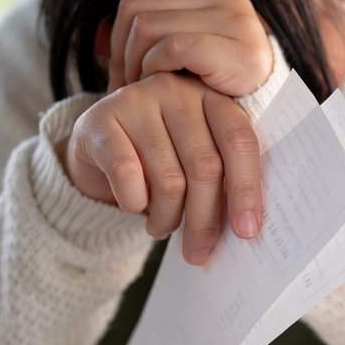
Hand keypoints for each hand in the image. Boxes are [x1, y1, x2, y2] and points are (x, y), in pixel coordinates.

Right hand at [61, 72, 261, 263]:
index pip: (239, 141)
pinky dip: (134, 203)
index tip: (247, 232)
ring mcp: (137, 100)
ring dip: (167, 217)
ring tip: (161, 226)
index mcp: (211, 98)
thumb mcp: (193, 162)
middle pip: (205, 165)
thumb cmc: (157, 161)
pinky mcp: (100, 119)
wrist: (97, 149)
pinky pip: (127, 175)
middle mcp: (176, 91)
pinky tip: (134, 206)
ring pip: (168, 178)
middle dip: (205, 219)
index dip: (246, 189)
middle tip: (198, 252)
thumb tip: (245, 229)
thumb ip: (222, 181)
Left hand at [105, 0, 272, 97]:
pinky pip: (175, 47)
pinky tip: (165, 94)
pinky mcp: (241, 49)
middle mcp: (224, 0)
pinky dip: (158, 70)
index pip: (136, 3)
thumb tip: (93, 40)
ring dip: (137, 66)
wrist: (277, 124)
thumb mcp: (183, 66)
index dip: (116, 42)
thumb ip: (150, 46)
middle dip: (121, 56)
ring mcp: (236, 21)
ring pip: (149, 27)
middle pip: (137, 12)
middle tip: (126, 93)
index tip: (120, 80)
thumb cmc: (221, 100)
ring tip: (144, 96)